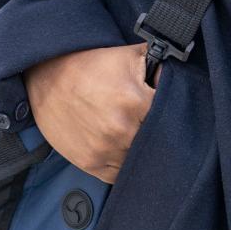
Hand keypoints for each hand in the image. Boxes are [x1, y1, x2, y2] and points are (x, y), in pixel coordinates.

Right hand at [23, 42, 161, 182]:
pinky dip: (123, 164)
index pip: (169, 116)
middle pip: (155, 141)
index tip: (165, 110)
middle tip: (148, 122)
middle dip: (155, 132)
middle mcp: (122, 131)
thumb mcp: (130, 55)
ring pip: (138, 159)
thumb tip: (182, 75)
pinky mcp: (90, 163)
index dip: (169, 111)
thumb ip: (161, 66)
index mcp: (135, 102)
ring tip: (133, 134)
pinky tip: (121, 148)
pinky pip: (118, 174)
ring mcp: (104, 150)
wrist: (48, 78)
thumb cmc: (91, 65)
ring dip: (139, 150)